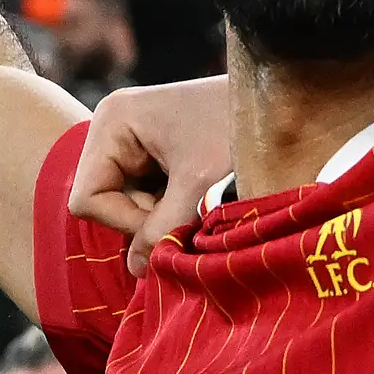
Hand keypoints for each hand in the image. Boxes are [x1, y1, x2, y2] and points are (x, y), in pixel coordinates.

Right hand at [71, 77, 229, 273]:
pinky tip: (200, 193)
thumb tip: (136, 270)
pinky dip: (171, 206)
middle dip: (145, 218)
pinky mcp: (155, 152)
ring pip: (128, 204)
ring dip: (161, 214)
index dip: (125, 222)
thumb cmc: (239, 132)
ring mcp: (133, 140)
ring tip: (200, 199)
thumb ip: (162, 230)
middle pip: (104, 202)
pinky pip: (147, 196)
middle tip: (189, 210)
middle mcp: (115, 128)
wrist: (285, 103)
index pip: (88, 199)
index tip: (169, 219)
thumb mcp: (199, 186)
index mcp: (113, 122)